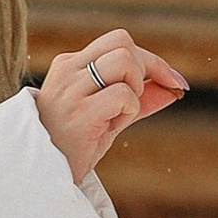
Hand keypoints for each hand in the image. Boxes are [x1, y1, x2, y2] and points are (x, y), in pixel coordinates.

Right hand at [35, 32, 189, 185]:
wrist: (43, 177)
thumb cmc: (73, 146)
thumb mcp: (108, 116)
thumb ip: (138, 99)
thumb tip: (174, 88)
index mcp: (69, 64)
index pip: (119, 41)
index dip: (152, 60)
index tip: (173, 82)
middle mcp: (68, 70)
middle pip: (124, 43)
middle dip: (147, 69)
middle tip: (137, 101)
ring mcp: (71, 90)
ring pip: (124, 61)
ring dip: (135, 89)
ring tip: (120, 114)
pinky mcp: (79, 113)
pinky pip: (123, 94)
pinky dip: (129, 110)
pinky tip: (110, 126)